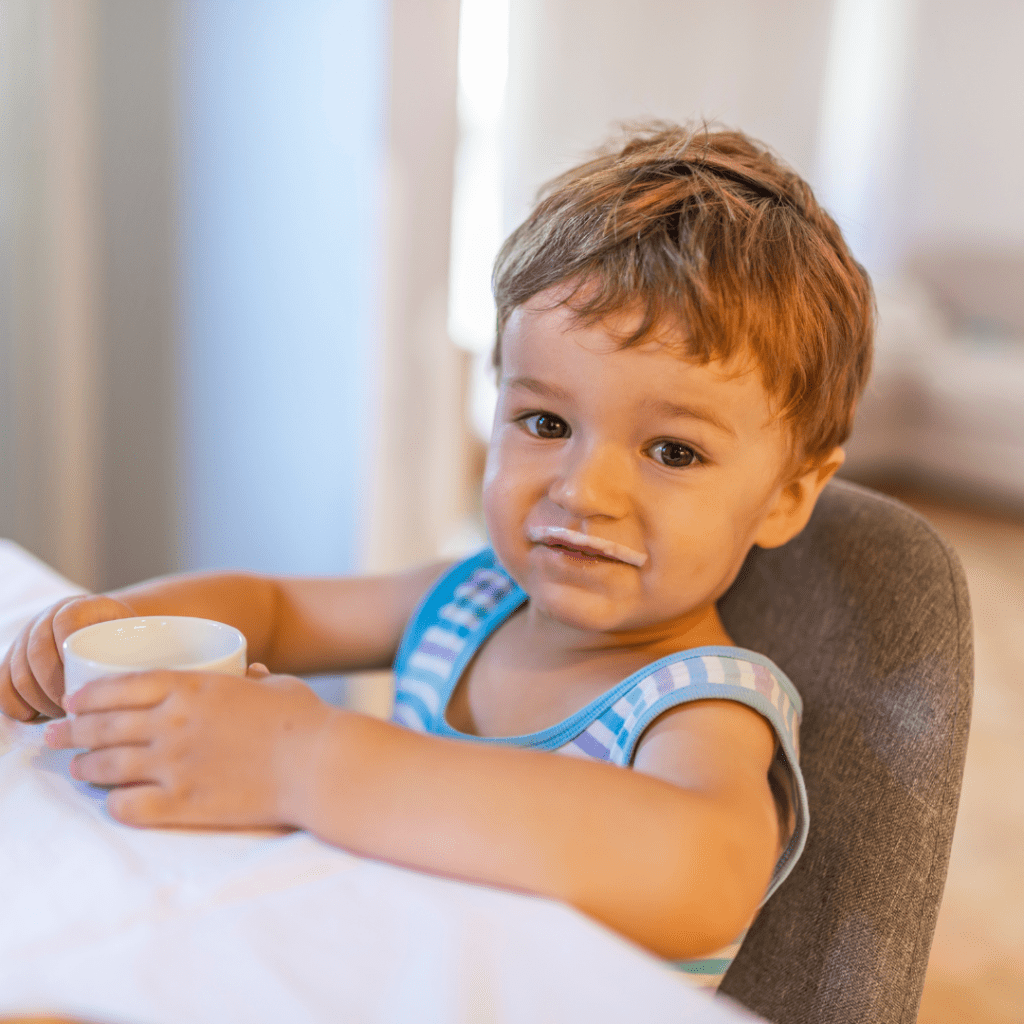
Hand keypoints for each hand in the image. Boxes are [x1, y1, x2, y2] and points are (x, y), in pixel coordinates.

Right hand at [0, 595, 136, 720]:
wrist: (107, 628)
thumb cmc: (130, 639)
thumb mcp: (140, 636)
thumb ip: (141, 649)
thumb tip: (141, 681)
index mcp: (81, 606)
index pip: (65, 624)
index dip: (69, 656)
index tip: (86, 686)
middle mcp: (47, 616)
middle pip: (36, 652)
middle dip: (52, 687)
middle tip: (74, 709)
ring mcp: (26, 636)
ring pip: (16, 670)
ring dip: (36, 699)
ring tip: (62, 715)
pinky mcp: (13, 657)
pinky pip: (2, 683)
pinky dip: (13, 703)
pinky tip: (33, 716)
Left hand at [44, 664, 335, 829]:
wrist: (317, 764)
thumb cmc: (303, 720)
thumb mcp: (276, 686)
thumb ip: (254, 681)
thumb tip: (253, 676)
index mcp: (191, 688)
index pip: (121, 686)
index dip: (90, 694)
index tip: (73, 700)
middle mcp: (172, 724)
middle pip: (102, 725)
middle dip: (70, 730)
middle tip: (54, 736)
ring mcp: (172, 765)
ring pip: (106, 765)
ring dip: (85, 766)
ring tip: (78, 768)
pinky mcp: (181, 804)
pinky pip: (128, 806)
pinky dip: (114, 803)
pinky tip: (113, 802)